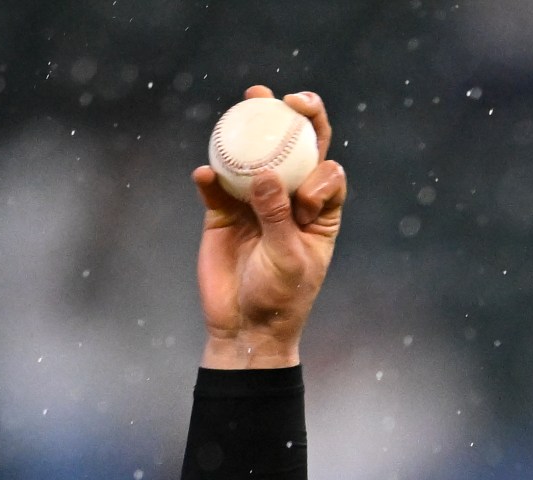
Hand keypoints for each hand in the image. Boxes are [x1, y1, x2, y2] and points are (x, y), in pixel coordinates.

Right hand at [194, 87, 346, 368]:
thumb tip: (266, 174)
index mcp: (319, 213)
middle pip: (295, 149)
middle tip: (282, 99)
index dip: (322, 159)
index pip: (327, 171)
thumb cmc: (280, 297)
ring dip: (250, 129)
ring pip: (254, 157)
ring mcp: (254, 203)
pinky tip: (205, 173)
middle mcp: (289, 200)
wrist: (245, 327)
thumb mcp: (288, 259)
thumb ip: (277, 217)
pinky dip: (211, 177)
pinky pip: (216, 186)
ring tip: (248, 100)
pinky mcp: (222, 213)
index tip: (309, 178)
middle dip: (294, 117)